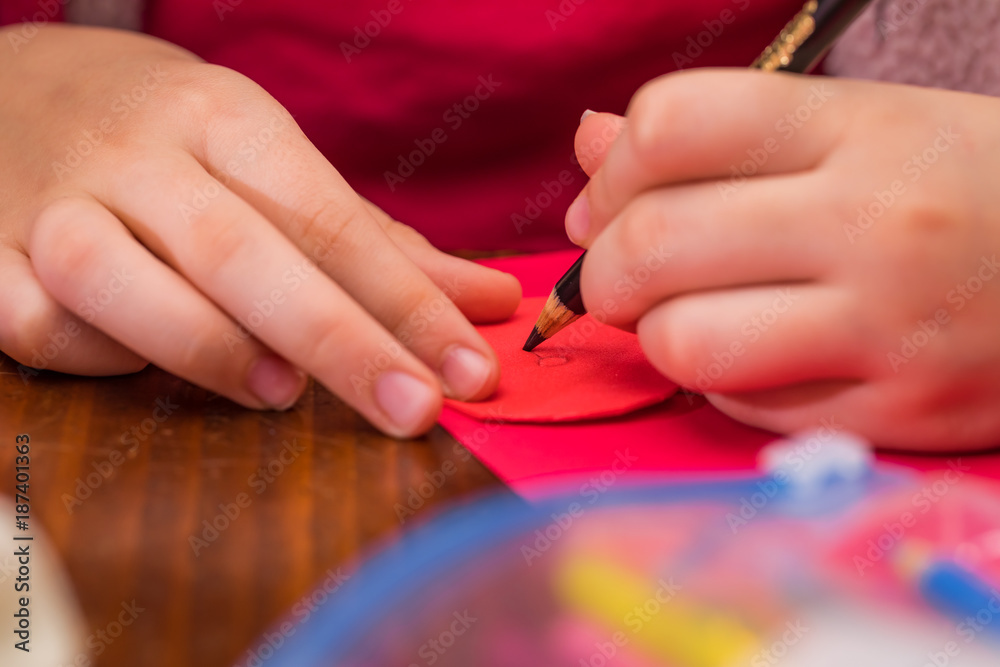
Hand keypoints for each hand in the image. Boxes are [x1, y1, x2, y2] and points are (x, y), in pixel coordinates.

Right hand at [0, 25, 518, 436]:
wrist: (11, 83)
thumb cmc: (171, 140)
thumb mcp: (273, 163)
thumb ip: (378, 245)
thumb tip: (490, 301)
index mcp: (225, 119)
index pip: (331, 221)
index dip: (408, 304)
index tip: (472, 372)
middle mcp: (138, 155)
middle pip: (244, 253)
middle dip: (341, 340)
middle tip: (417, 411)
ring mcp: (50, 203)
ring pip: (116, 279)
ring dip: (206, 345)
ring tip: (282, 395)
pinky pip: (35, 322)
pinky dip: (93, 357)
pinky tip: (144, 368)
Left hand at [569, 69, 999, 450]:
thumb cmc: (969, 185)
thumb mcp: (864, 124)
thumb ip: (722, 130)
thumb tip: (591, 145)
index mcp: (858, 127)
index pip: (673, 125)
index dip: (614, 170)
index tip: (614, 198)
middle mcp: (872, 223)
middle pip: (654, 242)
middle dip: (605, 269)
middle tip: (621, 273)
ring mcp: (888, 328)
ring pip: (684, 342)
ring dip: (659, 336)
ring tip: (690, 318)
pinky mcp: (898, 414)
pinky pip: (745, 407)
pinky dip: (725, 384)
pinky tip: (763, 356)